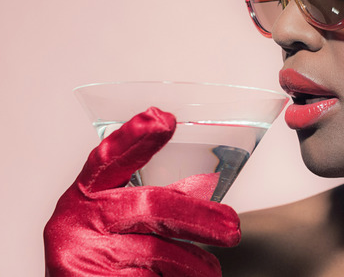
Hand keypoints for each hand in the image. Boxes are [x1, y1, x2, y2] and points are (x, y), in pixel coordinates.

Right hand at [44, 107, 240, 275]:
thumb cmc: (105, 255)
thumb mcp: (119, 221)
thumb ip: (152, 202)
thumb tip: (204, 191)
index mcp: (85, 195)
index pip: (108, 159)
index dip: (134, 138)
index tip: (162, 118)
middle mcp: (75, 220)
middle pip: (149, 205)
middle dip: (198, 216)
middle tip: (231, 228)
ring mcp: (81, 254)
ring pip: (157, 250)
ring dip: (194, 261)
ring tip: (211, 269)